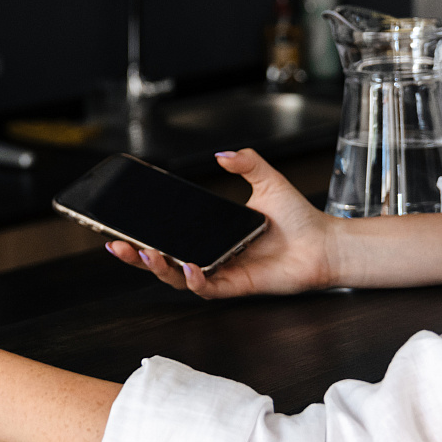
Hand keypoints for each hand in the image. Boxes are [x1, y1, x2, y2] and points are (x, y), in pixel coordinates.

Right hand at [108, 149, 339, 298]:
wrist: (323, 243)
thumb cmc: (298, 218)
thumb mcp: (267, 180)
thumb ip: (246, 162)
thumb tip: (222, 153)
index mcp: (211, 232)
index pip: (169, 234)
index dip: (143, 232)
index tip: (120, 224)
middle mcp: (211, 254)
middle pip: (163, 260)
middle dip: (136, 255)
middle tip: (118, 243)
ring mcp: (221, 271)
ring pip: (178, 277)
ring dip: (160, 268)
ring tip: (148, 252)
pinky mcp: (236, 286)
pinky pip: (207, 288)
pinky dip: (195, 279)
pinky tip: (190, 266)